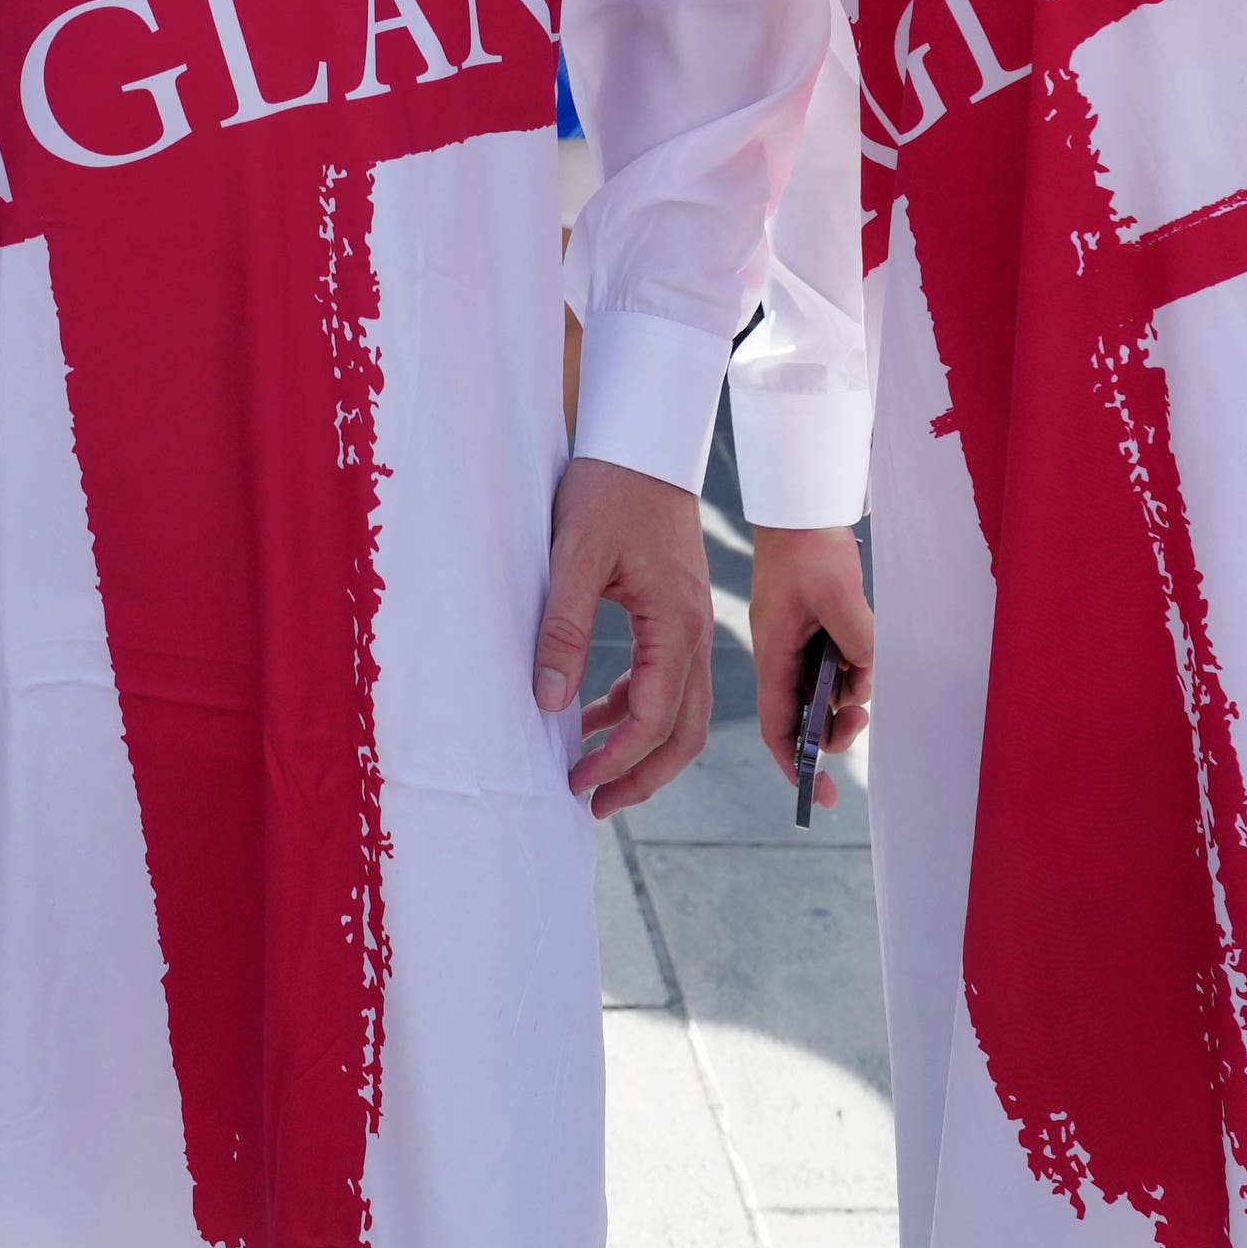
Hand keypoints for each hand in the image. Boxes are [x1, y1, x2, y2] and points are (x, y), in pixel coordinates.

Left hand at [536, 458, 715, 819]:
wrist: (645, 443)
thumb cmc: (609, 490)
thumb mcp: (573, 557)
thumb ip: (564, 629)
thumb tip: (549, 702)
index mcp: (676, 623)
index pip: (656, 717)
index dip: (619, 760)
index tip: (576, 782)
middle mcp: (697, 631)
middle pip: (685, 730)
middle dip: (643, 776)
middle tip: (594, 803)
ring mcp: (694, 623)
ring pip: (682, 709)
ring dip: (642, 747)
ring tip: (591, 769)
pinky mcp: (678, 613)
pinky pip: (670, 679)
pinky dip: (638, 706)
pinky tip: (596, 711)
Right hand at [744, 521, 875, 810]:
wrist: (802, 509)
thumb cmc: (807, 548)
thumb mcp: (837, 595)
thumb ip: (856, 640)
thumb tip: (871, 677)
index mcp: (773, 656)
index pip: (780, 728)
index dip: (797, 766)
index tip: (823, 793)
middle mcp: (783, 658)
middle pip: (807, 717)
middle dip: (836, 727)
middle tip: (865, 718)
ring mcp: (800, 645)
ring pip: (829, 691)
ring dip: (852, 689)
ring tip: (867, 662)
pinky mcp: (819, 631)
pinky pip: (840, 664)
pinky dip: (858, 665)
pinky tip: (866, 643)